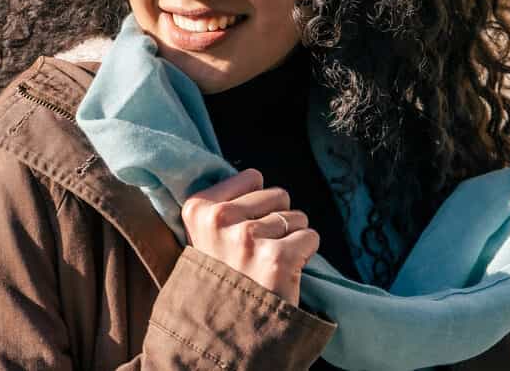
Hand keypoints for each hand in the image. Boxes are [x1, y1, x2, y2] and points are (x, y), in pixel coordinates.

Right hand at [181, 168, 318, 305]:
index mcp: (198, 208)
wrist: (225, 332)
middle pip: (278, 194)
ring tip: (268, 264)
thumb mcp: (206, 236)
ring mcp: (247, 238)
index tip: (242, 230)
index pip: (253, 177)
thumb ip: (223, 204)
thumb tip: (255, 177)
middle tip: (258, 251)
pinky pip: (310, 237)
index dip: (256, 205)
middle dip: (277, 220)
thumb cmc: (223, 277)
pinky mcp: (277, 258)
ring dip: (291, 240)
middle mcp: (220, 218)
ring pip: (297, 217)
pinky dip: (305, 254)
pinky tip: (285, 273)